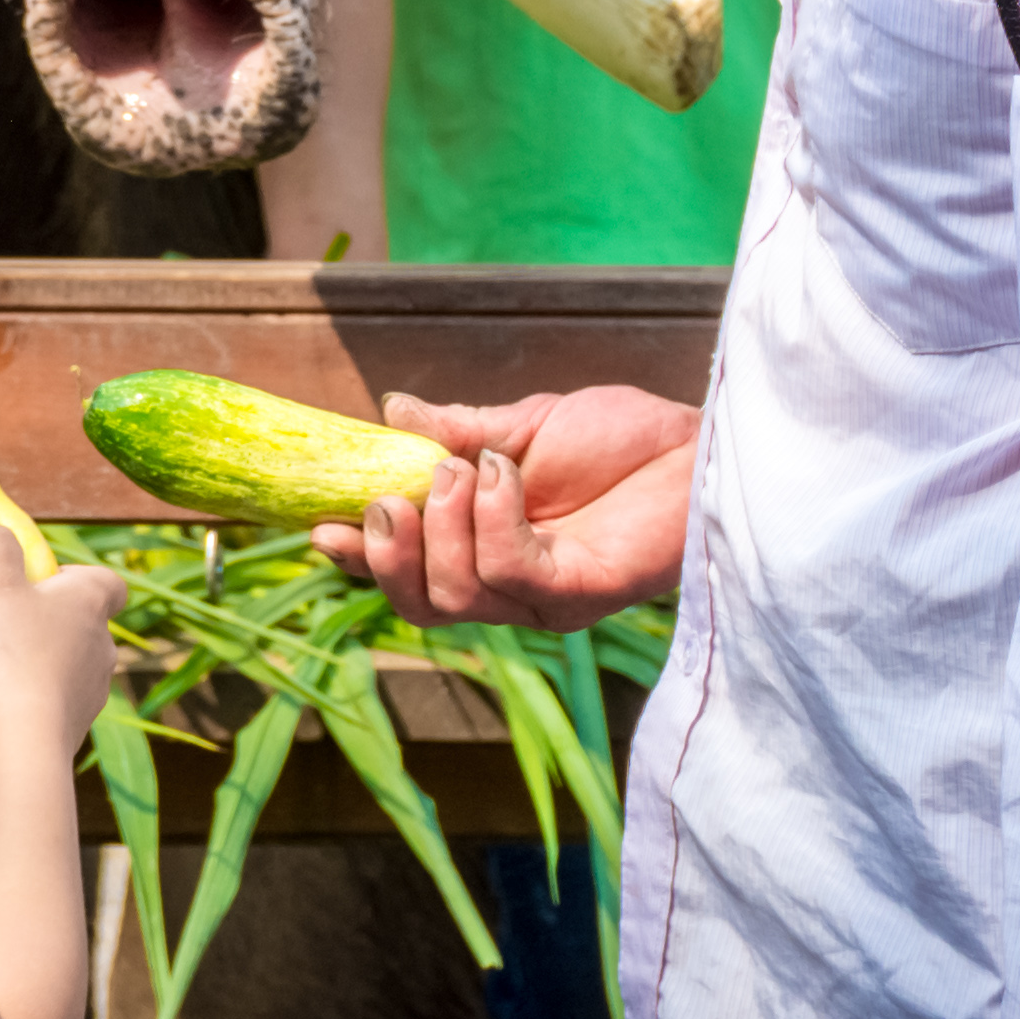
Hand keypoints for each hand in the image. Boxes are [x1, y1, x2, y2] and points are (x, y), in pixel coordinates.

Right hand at [0, 526, 123, 739]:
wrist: (20, 739)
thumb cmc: (8, 650)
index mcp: (91, 604)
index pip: (109, 582)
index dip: (75, 577)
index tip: (37, 582)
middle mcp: (101, 646)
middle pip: (64, 622)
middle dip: (17, 621)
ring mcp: (88, 690)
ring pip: (43, 661)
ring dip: (4, 656)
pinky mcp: (68, 726)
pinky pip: (36, 697)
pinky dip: (7, 691)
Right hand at [308, 386, 698, 627]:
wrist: (699, 445)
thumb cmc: (623, 438)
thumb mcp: (524, 426)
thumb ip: (457, 430)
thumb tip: (391, 411)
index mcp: (487, 548)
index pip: (412, 572)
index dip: (361, 558)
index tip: (320, 526)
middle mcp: (512, 586)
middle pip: (424, 607)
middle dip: (390, 557)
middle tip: (392, 499)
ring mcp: (546, 596)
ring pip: (459, 596)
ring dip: (444, 527)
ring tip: (462, 468)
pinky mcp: (582, 593)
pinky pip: (512, 572)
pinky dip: (492, 519)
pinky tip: (504, 473)